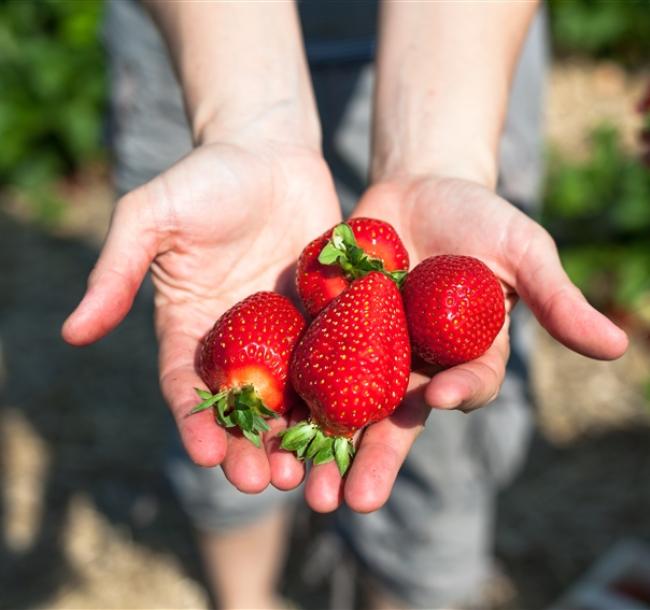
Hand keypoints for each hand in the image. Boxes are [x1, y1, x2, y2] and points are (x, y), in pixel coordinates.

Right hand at [62, 136, 340, 492]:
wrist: (269, 152)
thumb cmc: (205, 178)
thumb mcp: (151, 216)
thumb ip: (116, 271)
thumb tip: (71, 334)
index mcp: (192, 326)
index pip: (189, 387)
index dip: (196, 423)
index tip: (208, 456)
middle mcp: (239, 339)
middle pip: (244, 406)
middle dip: (251, 446)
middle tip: (268, 481)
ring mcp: (285, 332)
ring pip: (292, 396)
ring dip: (299, 437)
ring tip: (311, 472)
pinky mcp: (326, 317)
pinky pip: (336, 359)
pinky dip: (342, 393)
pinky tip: (355, 423)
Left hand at [303, 175, 628, 512]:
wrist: (418, 187)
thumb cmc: (478, 218)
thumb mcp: (522, 249)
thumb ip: (556, 298)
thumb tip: (617, 347)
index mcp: (462, 354)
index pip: (464, 384)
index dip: (457, 392)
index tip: (439, 396)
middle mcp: (413, 364)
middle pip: (394, 418)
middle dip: (375, 458)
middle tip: (353, 502)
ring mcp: (366, 350)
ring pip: (343, 405)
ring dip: (323, 445)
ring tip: (301, 482)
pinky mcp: (328, 330)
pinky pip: (308, 361)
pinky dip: (289, 390)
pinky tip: (267, 417)